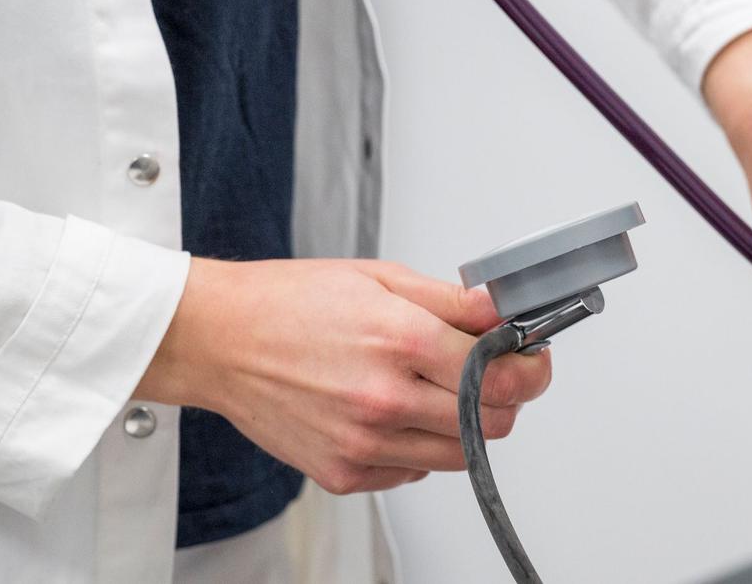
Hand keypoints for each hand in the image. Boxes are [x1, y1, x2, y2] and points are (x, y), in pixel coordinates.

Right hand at [135, 258, 551, 493]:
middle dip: (506, 396)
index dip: (532, 367)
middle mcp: (385, 400)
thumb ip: (451, 301)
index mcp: (401, 342)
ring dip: (466, 425)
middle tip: (494, 371)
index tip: (532, 357)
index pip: (503, 376)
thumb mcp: (381, 277)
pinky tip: (398, 411)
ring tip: (441, 389)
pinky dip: (419, 447)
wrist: (218, 338)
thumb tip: (502, 310)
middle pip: (494, 423)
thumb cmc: (290, 302)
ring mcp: (364, 445)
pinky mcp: (344, 473)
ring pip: (459, 455)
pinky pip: (413, 473)